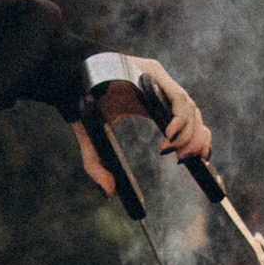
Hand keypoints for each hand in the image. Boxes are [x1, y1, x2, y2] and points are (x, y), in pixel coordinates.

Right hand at [72, 63, 210, 196]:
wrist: (68, 76)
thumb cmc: (81, 102)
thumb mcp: (93, 139)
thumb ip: (98, 166)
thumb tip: (108, 193)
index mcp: (150, 101)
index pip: (183, 119)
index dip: (194, 139)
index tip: (195, 160)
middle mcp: (158, 88)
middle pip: (191, 114)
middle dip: (194, 139)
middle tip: (185, 161)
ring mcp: (157, 79)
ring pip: (188, 107)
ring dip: (187, 133)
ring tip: (174, 153)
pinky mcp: (154, 71)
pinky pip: (178, 97)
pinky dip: (180, 118)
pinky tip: (170, 136)